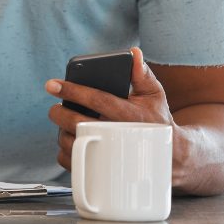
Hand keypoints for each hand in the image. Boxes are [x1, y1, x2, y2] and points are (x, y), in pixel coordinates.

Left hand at [46, 47, 175, 172]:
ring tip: (65, 122)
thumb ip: (141, 74)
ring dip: (61, 131)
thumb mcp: (154, 95)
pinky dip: (64, 150)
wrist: (170, 157)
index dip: (73, 90)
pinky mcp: (97, 171)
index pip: (97, 99)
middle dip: (59, 112)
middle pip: (77, 123)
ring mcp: (107, 156)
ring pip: (70, 143)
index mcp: (131, 116)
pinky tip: (71, 139)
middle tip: (55, 107)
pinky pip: (70, 161)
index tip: (52, 84)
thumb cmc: (157, 121)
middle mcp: (118, 136)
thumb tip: (133, 52)